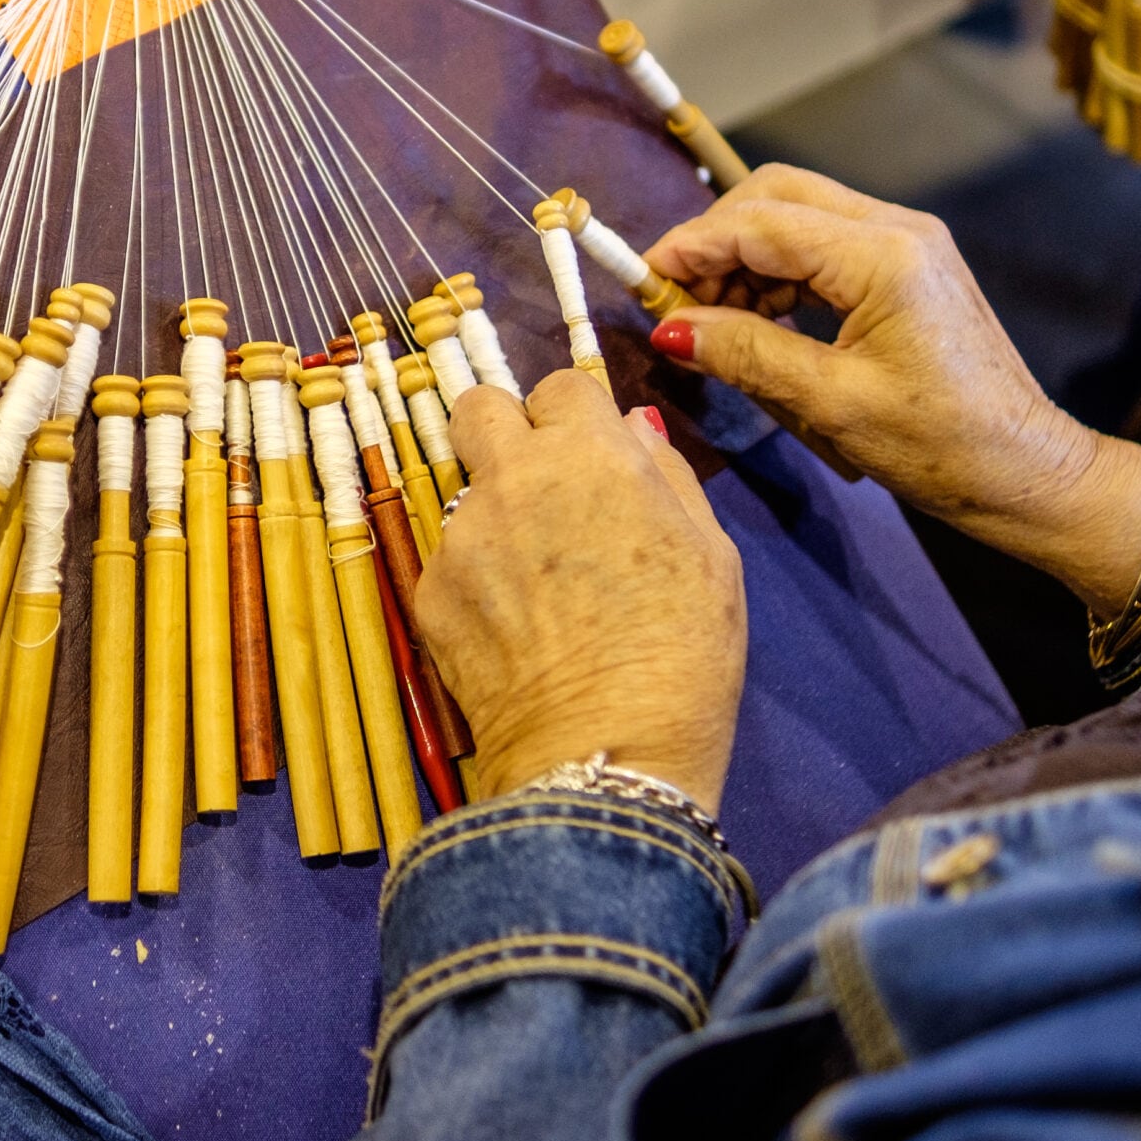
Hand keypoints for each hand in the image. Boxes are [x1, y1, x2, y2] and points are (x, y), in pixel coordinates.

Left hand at [417, 369, 747, 810]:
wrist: (605, 755)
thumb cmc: (684, 654)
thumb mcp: (711, 555)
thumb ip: (667, 475)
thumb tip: (633, 428)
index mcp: (591, 454)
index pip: (559, 385)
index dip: (575, 419)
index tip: (591, 457)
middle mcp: (514, 477)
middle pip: (478, 407)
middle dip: (504, 432)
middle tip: (540, 489)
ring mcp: (462, 536)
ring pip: (466, 493)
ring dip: (496, 518)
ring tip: (539, 589)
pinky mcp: (429, 594)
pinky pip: (449, 563)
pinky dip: (476, 584)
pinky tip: (515, 633)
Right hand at [644, 165, 1140, 616]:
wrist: (1025, 470)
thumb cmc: (941, 446)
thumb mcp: (831, 404)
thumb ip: (748, 354)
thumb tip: (671, 330)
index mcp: (883, 255)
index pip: (761, 222)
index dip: (692, 246)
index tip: (643, 283)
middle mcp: (897, 229)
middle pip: (778, 197)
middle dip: (718, 240)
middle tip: (678, 302)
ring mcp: (908, 244)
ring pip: (799, 216)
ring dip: (747, 257)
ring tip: (715, 323)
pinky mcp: (909, 268)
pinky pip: (826, 246)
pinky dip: (781, 274)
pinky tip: (759, 321)